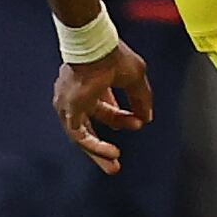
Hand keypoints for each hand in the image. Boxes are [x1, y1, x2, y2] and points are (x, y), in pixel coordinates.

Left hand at [50, 39, 152, 174]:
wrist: (95, 51)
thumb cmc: (112, 56)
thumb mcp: (135, 78)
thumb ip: (142, 99)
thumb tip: (147, 117)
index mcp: (93, 83)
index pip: (105, 106)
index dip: (122, 117)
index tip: (138, 121)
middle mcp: (78, 96)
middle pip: (92, 124)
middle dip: (105, 143)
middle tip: (116, 159)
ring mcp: (71, 105)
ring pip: (82, 135)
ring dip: (98, 151)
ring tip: (113, 165)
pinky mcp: (68, 112)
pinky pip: (79, 136)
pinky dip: (94, 146)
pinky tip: (109, 152)